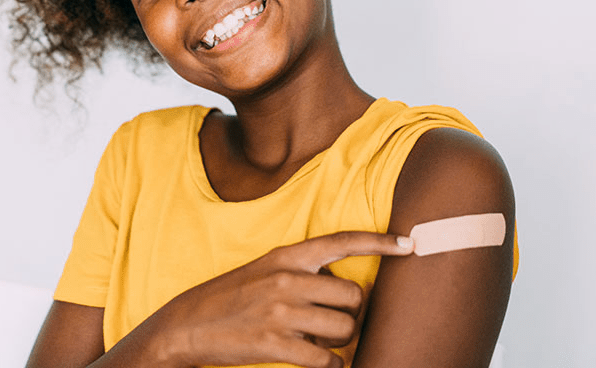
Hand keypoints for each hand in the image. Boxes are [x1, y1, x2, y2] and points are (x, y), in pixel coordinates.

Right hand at [152, 231, 413, 367]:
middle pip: (353, 295)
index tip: (409, 244)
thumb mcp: (264, 270)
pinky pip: (326, 359)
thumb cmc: (230, 297)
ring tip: (319, 341)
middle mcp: (287, 279)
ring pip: (344, 328)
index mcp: (286, 256)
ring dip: (340, 341)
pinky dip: (330, 365)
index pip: (341, 241)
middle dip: (351, 313)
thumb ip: (301, 270)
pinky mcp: (275, 344)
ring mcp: (281, 312)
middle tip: (333, 321)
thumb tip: (342, 282)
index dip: (379, 241)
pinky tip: (320, 363)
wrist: (186, 326)